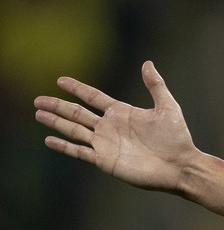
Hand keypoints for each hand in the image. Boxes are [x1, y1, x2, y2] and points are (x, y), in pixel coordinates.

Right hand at [34, 61, 200, 192]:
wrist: (180, 166)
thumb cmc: (177, 138)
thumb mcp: (167, 107)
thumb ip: (156, 85)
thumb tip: (147, 63)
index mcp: (121, 113)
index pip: (93, 97)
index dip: (77, 88)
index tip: (61, 80)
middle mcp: (110, 127)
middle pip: (77, 113)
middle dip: (58, 105)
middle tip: (37, 99)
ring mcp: (105, 144)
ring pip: (74, 130)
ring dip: (56, 122)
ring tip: (38, 114)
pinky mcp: (105, 160)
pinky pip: (79, 152)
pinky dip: (64, 146)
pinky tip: (49, 140)